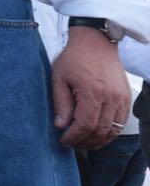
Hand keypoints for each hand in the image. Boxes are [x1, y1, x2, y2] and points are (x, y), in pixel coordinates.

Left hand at [52, 27, 129, 148]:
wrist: (95, 42)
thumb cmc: (74, 58)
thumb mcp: (59, 78)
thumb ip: (61, 103)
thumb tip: (60, 126)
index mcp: (93, 92)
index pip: (85, 125)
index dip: (74, 137)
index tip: (63, 142)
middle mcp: (111, 97)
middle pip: (100, 130)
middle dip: (85, 142)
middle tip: (72, 144)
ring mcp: (122, 98)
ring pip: (113, 130)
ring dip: (99, 140)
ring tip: (84, 142)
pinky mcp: (127, 97)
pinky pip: (121, 122)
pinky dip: (110, 132)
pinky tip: (98, 133)